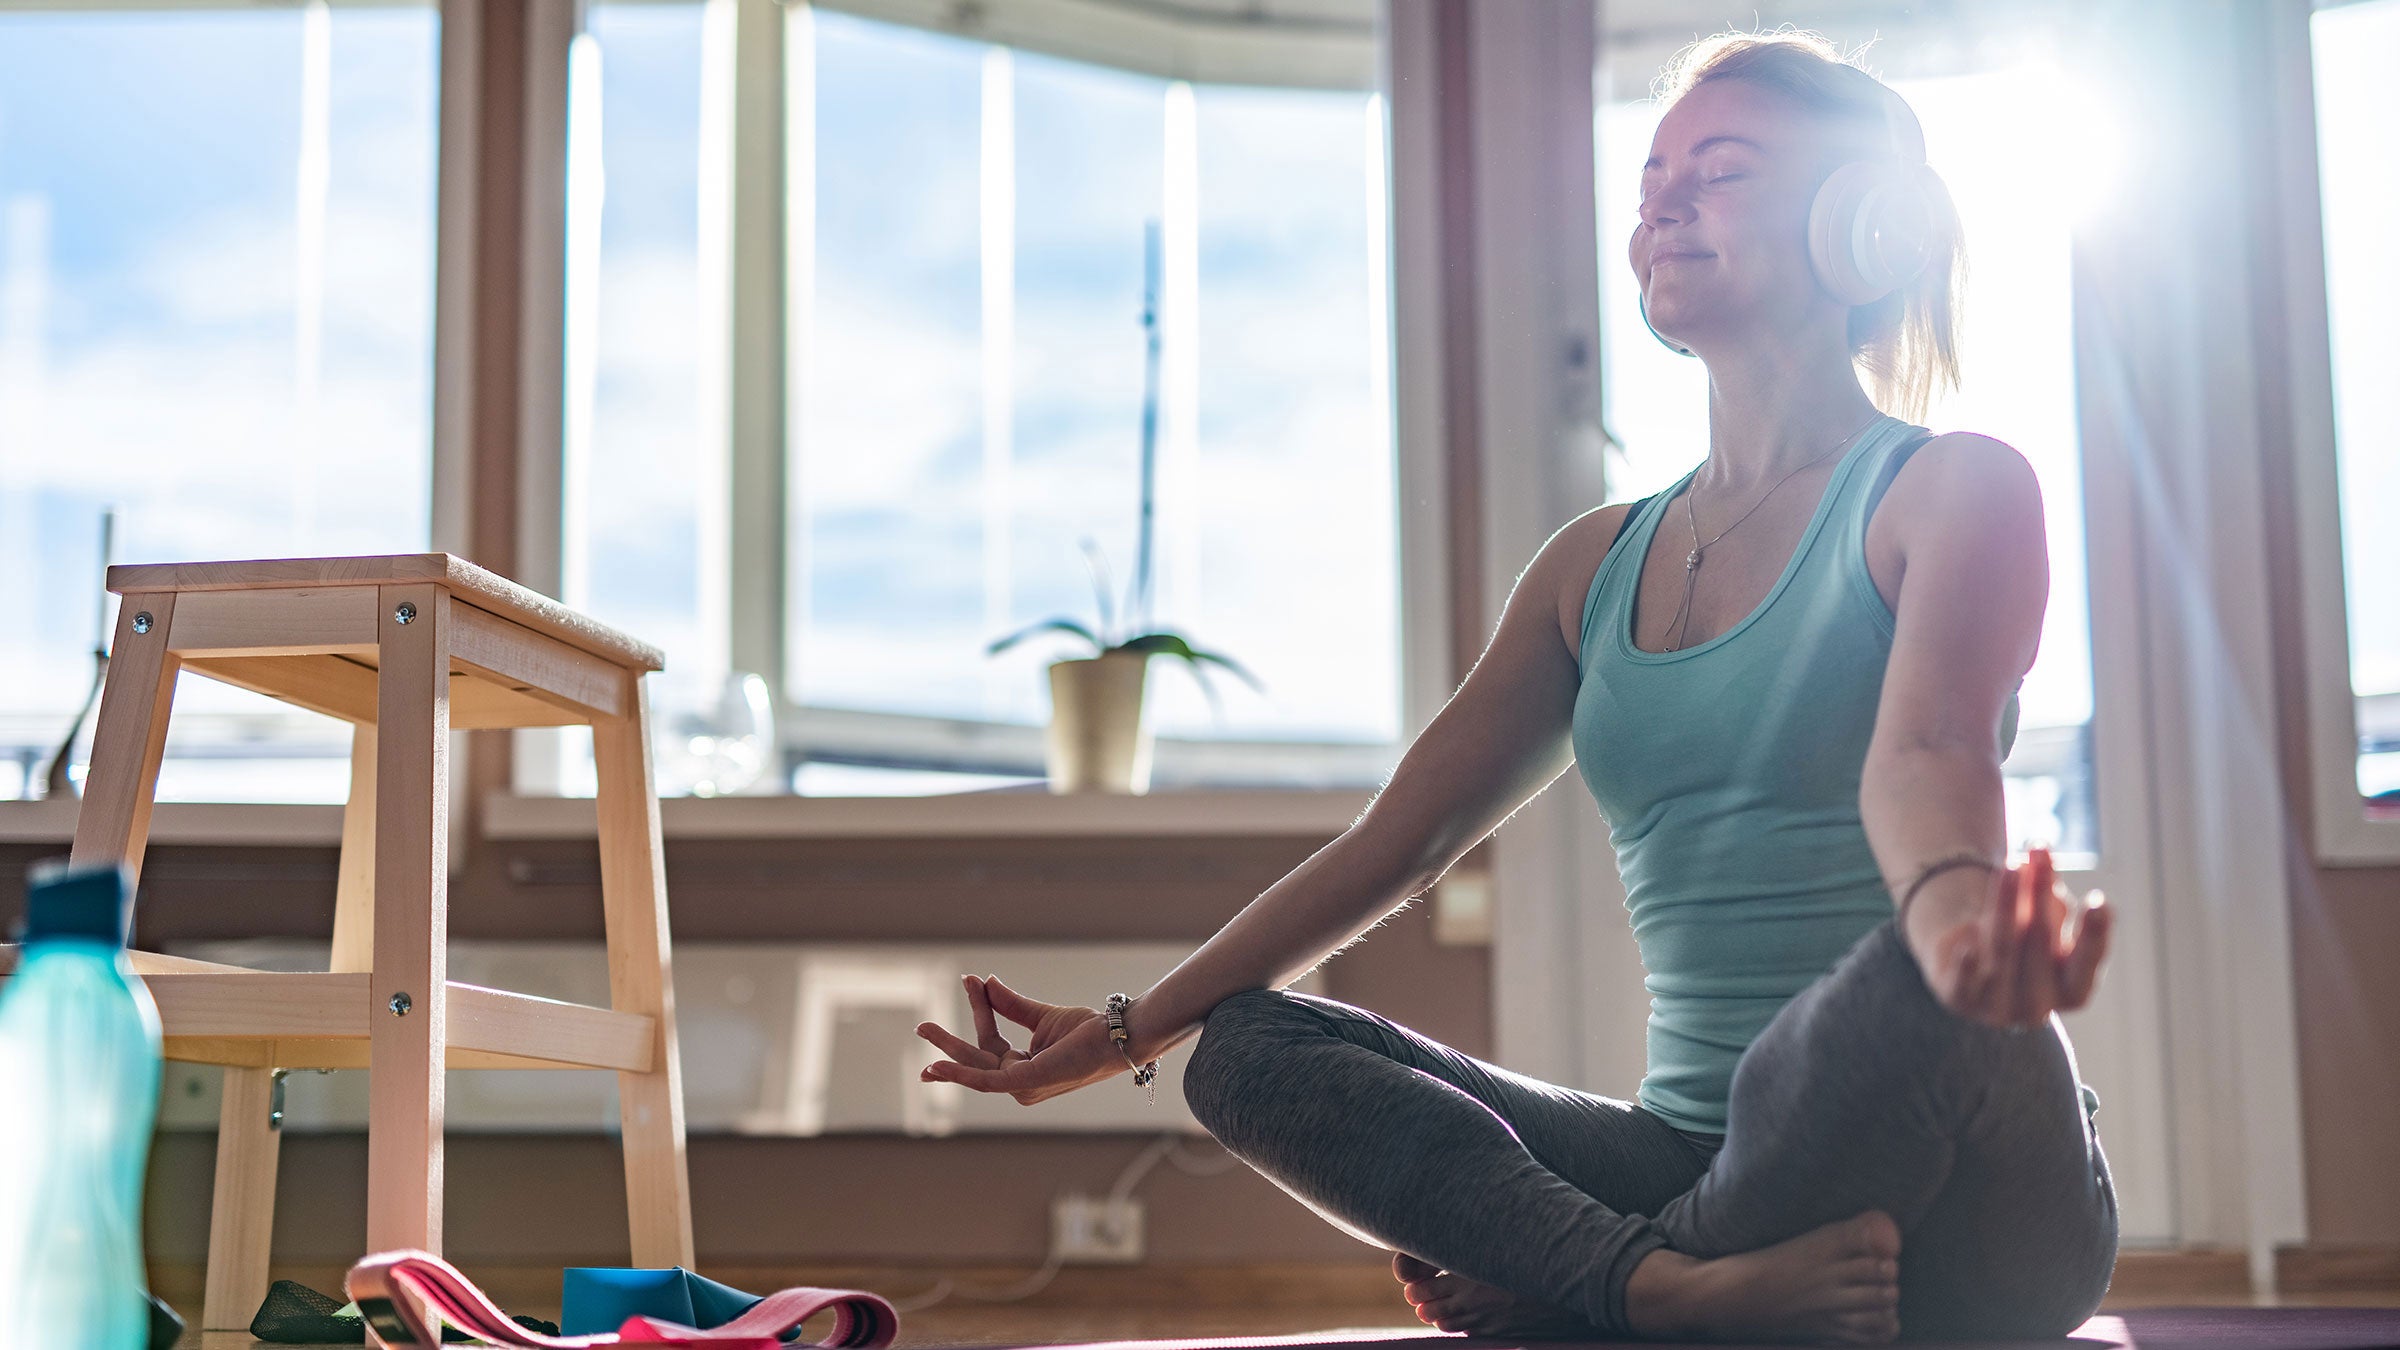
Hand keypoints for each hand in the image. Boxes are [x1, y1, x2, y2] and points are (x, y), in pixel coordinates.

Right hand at [913, 974, 1129, 1106]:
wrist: (1117, 1035)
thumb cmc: (1088, 1031)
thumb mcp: (1042, 1016)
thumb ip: (1012, 1005)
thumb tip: (985, 981)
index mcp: (1024, 1069)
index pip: (990, 1041)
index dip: (980, 1010)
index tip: (971, 980)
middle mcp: (1020, 1085)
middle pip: (977, 1056)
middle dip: (948, 1041)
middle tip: (921, 1025)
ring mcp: (1022, 1088)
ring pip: (977, 1065)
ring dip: (948, 1048)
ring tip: (924, 1029)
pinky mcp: (1026, 1084)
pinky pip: (986, 1080)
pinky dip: (961, 1073)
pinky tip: (938, 1066)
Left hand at [1907, 845, 2112, 1027]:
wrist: (1965, 958)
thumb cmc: (2019, 934)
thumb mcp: (2039, 915)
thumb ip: (2047, 898)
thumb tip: (2042, 864)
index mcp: (2070, 991)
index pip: (2087, 965)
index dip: (2095, 934)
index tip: (2099, 899)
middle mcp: (2038, 1007)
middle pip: (2040, 946)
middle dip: (2040, 895)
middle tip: (2040, 850)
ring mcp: (1998, 1009)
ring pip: (2003, 951)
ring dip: (2007, 903)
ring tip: (2010, 864)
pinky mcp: (1960, 1003)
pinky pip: (1963, 987)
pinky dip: (1967, 967)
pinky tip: (1968, 945)